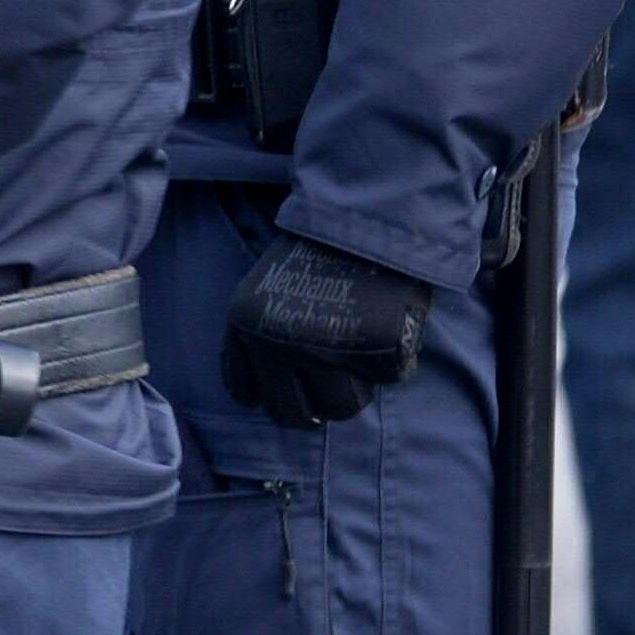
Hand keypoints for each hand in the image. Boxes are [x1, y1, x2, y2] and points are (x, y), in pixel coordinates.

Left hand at [222, 234, 434, 427]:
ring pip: (342, 407)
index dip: (273, 398)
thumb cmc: (315, 255)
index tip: (293, 392)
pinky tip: (386, 326)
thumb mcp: (263, 292)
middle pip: (292, 414)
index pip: (246, 392)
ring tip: (360, 350)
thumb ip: (260, 336)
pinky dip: (391, 361)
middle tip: (334, 388)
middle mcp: (275, 343)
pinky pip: (386, 379)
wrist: (361, 220)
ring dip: (356, 387)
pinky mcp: (372, 349)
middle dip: (315, 408)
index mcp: (243, 326)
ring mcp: (324, 349)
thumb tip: (264, 397)